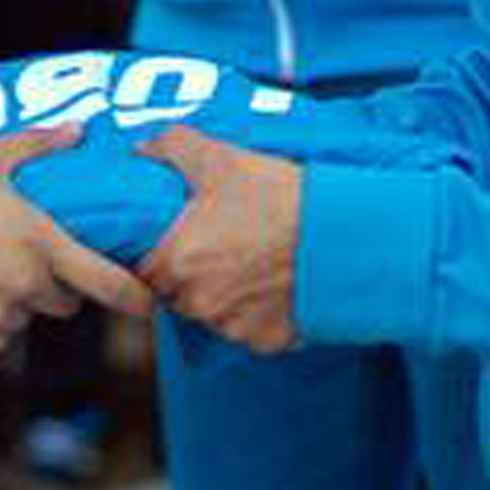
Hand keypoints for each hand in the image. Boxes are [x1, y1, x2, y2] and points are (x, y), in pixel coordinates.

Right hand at [0, 122, 151, 355]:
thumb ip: (35, 147)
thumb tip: (77, 129)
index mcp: (37, 240)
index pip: (105, 282)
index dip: (132, 297)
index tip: (147, 306)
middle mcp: (22, 284)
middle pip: (58, 304)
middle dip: (44, 286)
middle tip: (6, 257)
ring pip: (16, 323)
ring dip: (4, 306)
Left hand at [139, 126, 305, 352]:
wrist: (345, 234)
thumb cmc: (281, 198)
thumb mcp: (223, 160)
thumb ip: (173, 149)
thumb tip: (143, 148)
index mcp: (178, 261)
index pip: (145, 272)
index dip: (161, 254)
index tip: (182, 240)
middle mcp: (200, 303)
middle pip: (178, 296)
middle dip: (193, 276)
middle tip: (223, 247)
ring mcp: (235, 326)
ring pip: (215, 315)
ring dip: (225, 297)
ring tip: (254, 263)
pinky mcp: (268, 341)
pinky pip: (251, 331)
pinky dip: (259, 314)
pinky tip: (276, 286)